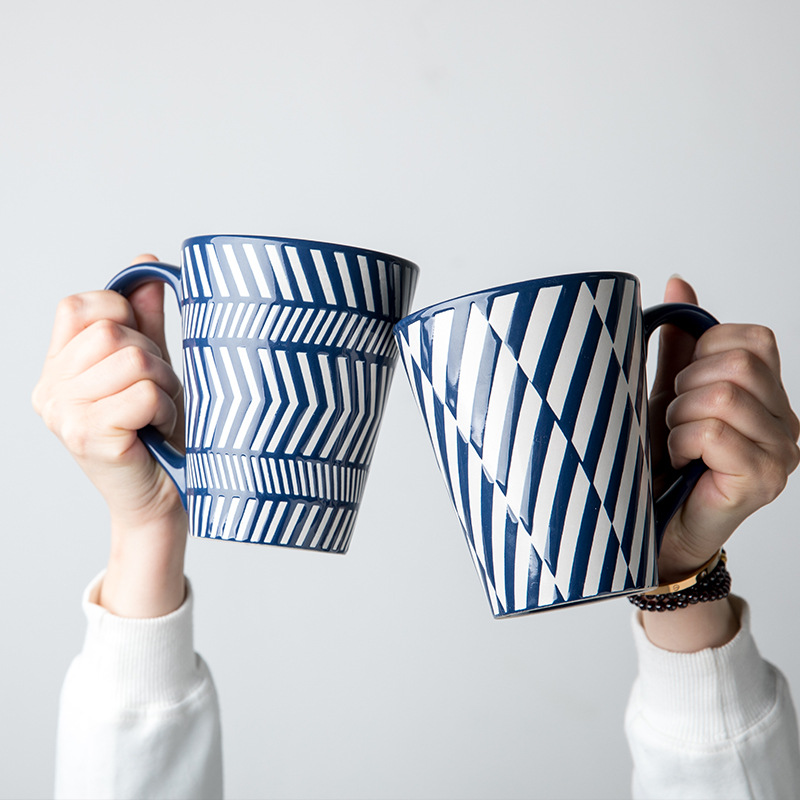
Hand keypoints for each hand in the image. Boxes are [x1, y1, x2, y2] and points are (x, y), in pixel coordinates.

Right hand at [32, 256, 187, 616]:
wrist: (164, 498)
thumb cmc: (161, 434)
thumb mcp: (154, 368)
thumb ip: (146, 320)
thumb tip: (147, 265)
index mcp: (59, 367)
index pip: (77, 307)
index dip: (120, 311)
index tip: (143, 343)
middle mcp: (50, 389)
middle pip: (112, 332)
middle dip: (154, 358)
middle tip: (160, 393)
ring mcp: (63, 413)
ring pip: (131, 359)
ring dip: (164, 385)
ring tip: (160, 412)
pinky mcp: (86, 435)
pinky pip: (142, 392)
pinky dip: (165, 408)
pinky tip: (158, 428)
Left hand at [642, 276, 799, 649]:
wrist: (649, 528)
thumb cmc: (657, 460)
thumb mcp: (666, 392)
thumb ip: (678, 342)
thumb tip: (679, 281)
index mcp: (768, 394)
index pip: (749, 338)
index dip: (700, 355)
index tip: (680, 389)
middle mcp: (787, 420)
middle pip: (735, 363)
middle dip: (684, 388)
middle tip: (674, 422)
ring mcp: (782, 452)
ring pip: (722, 395)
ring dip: (679, 418)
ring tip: (675, 443)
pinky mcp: (763, 480)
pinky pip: (715, 432)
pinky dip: (682, 442)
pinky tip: (680, 462)